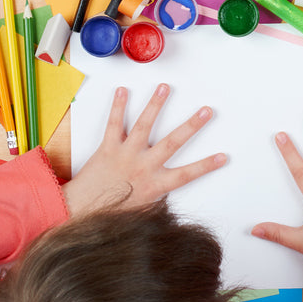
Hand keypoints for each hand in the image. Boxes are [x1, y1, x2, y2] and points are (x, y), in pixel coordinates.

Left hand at [63, 84, 225, 216]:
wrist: (80, 211)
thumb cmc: (111, 214)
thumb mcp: (141, 211)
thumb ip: (156, 197)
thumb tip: (166, 190)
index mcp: (154, 185)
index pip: (186, 175)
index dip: (206, 166)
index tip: (223, 156)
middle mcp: (143, 167)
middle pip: (172, 143)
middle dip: (192, 126)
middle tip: (206, 111)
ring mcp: (126, 155)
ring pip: (144, 126)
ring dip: (156, 105)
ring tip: (165, 87)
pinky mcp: (108, 148)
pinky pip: (114, 124)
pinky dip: (118, 106)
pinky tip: (122, 90)